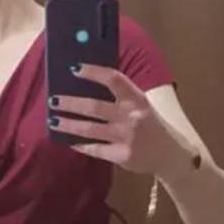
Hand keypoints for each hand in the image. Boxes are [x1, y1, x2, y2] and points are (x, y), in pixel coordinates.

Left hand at [47, 63, 193, 176]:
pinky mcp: (121, 156)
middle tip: (53, 99)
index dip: (94, 72)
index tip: (74, 68)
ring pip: (90, 129)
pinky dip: (79, 145)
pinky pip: (94, 149)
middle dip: (70, 103)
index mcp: (137, 98)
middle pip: (95, 107)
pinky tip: (68, 141)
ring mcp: (126, 137)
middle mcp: (132, 116)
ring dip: (68, 124)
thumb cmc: (148, 124)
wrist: (170, 154)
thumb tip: (83, 84)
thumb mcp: (140, 105)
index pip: (114, 79)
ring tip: (53, 121)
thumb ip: (119, 96)